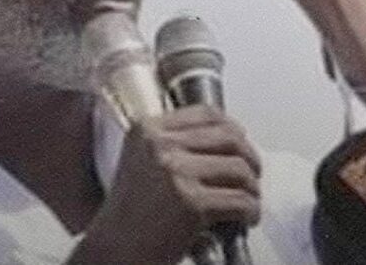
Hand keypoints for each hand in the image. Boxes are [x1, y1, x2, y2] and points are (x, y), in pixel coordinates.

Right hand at [70, 106, 261, 263]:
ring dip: (252, 188)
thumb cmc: (128, 217)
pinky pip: (241, 201)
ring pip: (239, 168)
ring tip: (247, 202)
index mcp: (146, 130)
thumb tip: (227, 140)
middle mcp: (159, 145)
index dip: (232, 129)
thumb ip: (174, 145)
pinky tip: (244, 220)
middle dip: (249, 158)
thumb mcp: (142, 163)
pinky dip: (251, 212)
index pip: (206, 114)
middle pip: (229, 137)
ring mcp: (175, 172)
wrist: (113, 252)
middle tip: (252, 176)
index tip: (240, 144)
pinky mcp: (191, 203)